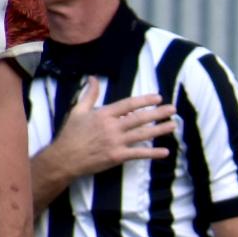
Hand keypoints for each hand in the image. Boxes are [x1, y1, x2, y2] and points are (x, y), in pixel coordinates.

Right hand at [51, 77, 178, 177]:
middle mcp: (112, 127)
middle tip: (172, 109)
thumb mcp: (77, 110)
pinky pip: (138, 154)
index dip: (144, 100)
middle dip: (158, 113)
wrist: (64, 158)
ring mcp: (116, 142)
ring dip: (159, 130)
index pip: (128, 104)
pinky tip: (165, 152)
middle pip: (139, 118)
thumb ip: (89, 95)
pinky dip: (152, 153)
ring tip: (173, 125)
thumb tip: (93, 78)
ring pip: (142, 134)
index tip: (158, 97)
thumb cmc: (70, 134)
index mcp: (104, 114)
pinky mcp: (117, 156)